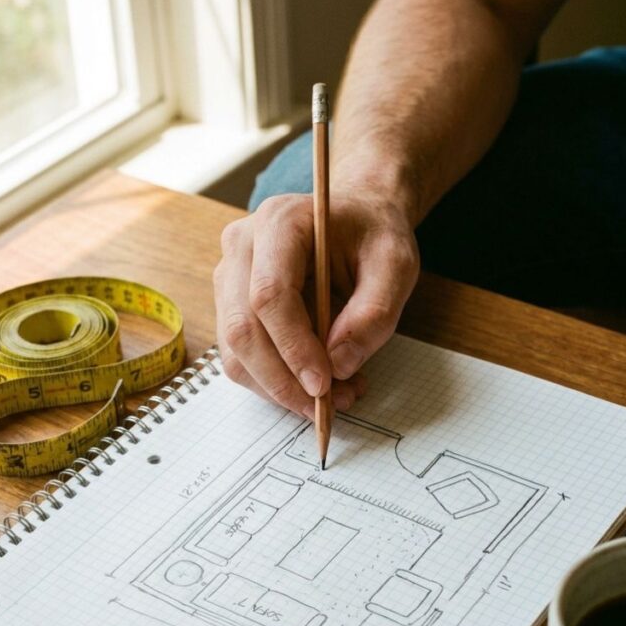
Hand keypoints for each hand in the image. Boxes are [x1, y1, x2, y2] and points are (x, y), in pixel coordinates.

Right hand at [213, 190, 419, 416]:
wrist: (357, 219)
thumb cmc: (373, 236)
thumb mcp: (396, 265)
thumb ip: (374, 312)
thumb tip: (339, 365)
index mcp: (280, 223)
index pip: (268, 294)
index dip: (293, 347)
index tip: (324, 384)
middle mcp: (242, 247)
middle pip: (241, 328)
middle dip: (282, 380)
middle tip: (326, 406)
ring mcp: (230, 277)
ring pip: (234, 351)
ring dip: (279, 387)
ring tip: (334, 396)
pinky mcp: (231, 305)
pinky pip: (240, 357)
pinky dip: (275, 382)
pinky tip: (316, 384)